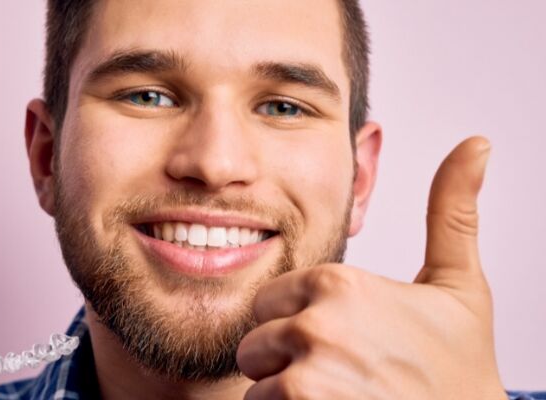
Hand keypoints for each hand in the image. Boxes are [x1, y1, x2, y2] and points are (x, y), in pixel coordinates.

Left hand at [237, 137, 507, 398]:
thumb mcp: (458, 286)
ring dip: (288, 397)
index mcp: (340, 283)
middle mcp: (318, 321)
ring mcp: (308, 371)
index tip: (344, 343)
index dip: (298, 325)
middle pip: (256, 342)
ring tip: (342, 398)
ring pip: (258, 382)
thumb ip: (451, 213)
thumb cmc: (459, 368)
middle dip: (286, 362)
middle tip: (343, 376)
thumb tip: (476, 144)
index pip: (271, 301)